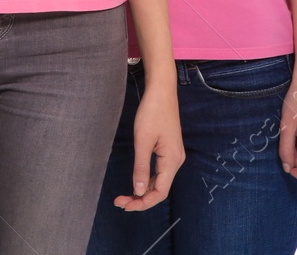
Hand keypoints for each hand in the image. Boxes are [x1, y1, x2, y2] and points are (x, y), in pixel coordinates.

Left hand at [115, 69, 182, 210]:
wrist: (162, 90)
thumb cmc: (152, 112)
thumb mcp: (143, 141)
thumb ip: (141, 168)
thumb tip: (139, 191)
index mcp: (172, 161)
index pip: (160, 192)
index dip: (143, 203)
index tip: (124, 205)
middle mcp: (176, 161)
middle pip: (160, 189)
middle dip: (140, 198)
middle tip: (120, 202)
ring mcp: (174, 155)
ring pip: (160, 181)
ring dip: (143, 190)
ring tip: (125, 195)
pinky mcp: (169, 149)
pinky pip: (160, 171)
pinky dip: (148, 179)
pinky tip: (137, 181)